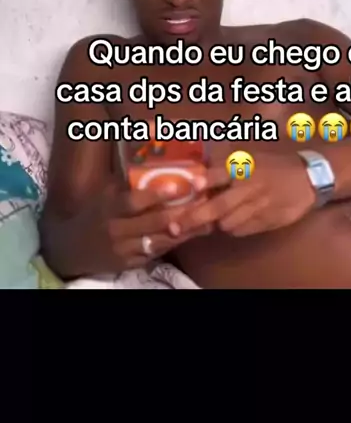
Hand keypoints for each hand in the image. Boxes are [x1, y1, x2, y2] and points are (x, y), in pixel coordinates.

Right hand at [78, 177, 224, 273]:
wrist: (71, 248)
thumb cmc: (94, 214)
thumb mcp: (104, 196)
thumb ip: (126, 183)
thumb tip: (150, 158)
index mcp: (108, 209)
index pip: (132, 202)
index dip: (154, 195)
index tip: (177, 186)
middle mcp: (116, 230)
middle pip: (152, 223)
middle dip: (180, 212)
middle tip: (203, 201)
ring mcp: (123, 250)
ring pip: (159, 241)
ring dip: (184, 231)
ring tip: (207, 220)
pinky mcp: (130, 264)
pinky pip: (156, 253)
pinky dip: (174, 243)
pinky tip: (191, 234)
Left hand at [175, 151, 316, 237]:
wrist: (308, 178)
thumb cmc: (275, 164)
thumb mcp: (252, 157)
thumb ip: (229, 165)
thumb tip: (200, 174)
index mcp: (244, 168)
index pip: (219, 175)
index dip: (204, 181)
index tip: (191, 187)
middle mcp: (248, 187)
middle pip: (217, 206)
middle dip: (195, 217)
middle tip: (175, 226)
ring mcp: (257, 206)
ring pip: (227, 223)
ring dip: (217, 223)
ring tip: (214, 218)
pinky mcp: (265, 221)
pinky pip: (241, 230)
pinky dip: (234, 228)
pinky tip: (236, 220)